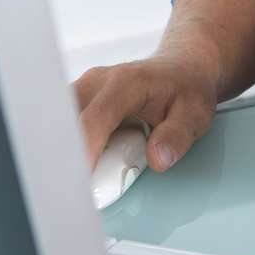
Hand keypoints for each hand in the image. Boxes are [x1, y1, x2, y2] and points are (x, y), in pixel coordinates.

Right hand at [74, 53, 219, 173]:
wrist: (180, 68)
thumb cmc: (186, 90)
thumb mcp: (195, 114)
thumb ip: (177, 136)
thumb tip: (158, 159)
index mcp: (127, 83)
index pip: (95, 118)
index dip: (84, 150)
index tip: (82, 180)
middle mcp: (98, 82)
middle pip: (65, 121)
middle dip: (69, 155)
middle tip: (85, 185)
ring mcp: (84, 89)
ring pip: (59, 123)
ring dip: (69, 151)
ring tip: (94, 170)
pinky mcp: (77, 99)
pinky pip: (63, 125)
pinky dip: (70, 147)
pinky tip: (87, 160)